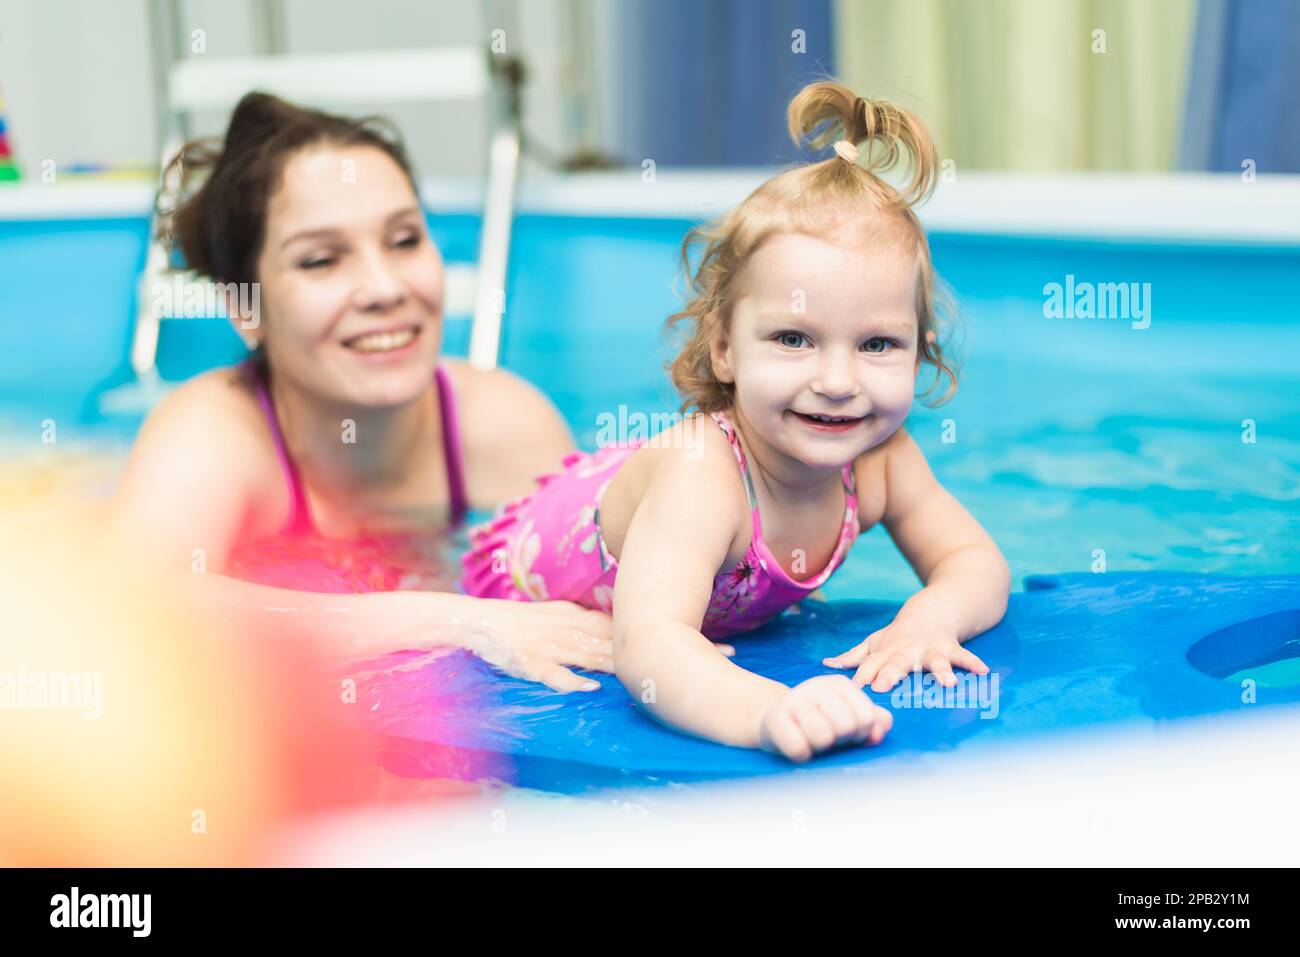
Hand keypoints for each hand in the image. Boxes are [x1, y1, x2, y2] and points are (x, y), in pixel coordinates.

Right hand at [464, 600, 736, 692]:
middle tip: (726, 656)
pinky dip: (570, 681)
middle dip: (681, 648)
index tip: (727, 646)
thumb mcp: (565, 623)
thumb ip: (594, 633)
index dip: (685, 636)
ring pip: (604, 656)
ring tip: (674, 678)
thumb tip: (624, 647)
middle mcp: (581, 633)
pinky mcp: (531, 664)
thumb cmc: (522, 627)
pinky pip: (552, 675)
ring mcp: (557, 648)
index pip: (645, 629)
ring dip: (639, 668)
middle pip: (638, 643)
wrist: (476, 622)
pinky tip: (589, 690)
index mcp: (589, 623)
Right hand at [758, 675, 891, 762]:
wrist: (777, 719)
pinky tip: (799, 747)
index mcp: (840, 684)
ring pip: (822, 737)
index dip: (861, 733)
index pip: (866, 717)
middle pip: (846, 726)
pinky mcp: (775, 718)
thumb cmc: (821, 720)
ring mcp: (794, 701)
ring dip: (820, 747)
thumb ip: (874, 722)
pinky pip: (798, 747)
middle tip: (830, 737)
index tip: (849, 732)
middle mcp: (817, 687)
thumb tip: (878, 733)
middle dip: (840, 739)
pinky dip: (802, 755)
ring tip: (813, 740)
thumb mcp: (850, 716)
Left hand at [823, 617, 988, 692]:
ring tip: (949, 684)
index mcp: (886, 652)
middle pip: (897, 663)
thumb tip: (826, 664)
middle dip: (890, 674)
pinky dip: (973, 663)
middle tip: (883, 687)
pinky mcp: (951, 647)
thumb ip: (854, 656)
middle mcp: (907, 651)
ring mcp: (930, 648)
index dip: (860, 677)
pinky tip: (983, 672)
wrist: (933, 609)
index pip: (870, 666)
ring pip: (934, 660)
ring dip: (940, 671)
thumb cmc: (900, 634)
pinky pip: (963, 656)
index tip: (853, 691)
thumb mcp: (876, 642)